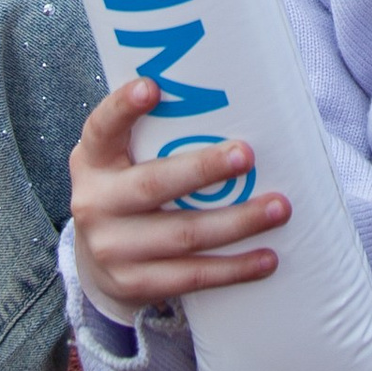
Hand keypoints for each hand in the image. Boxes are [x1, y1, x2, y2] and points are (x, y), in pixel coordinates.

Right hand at [69, 73, 288, 313]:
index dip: (123, 107)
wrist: (97, 264)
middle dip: (203, 170)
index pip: (102, 128)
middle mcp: (94, 203)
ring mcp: (113, 249)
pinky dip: (234, 269)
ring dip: (237, 222)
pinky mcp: (135, 283)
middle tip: (247, 155)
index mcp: (92, 161)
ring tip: (278, 208)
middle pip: (153, 185)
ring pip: (183, 235)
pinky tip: (267, 258)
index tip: (152, 87)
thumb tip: (235, 103)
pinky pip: (192, 276)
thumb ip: (155, 137)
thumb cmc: (128, 192)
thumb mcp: (122, 161)